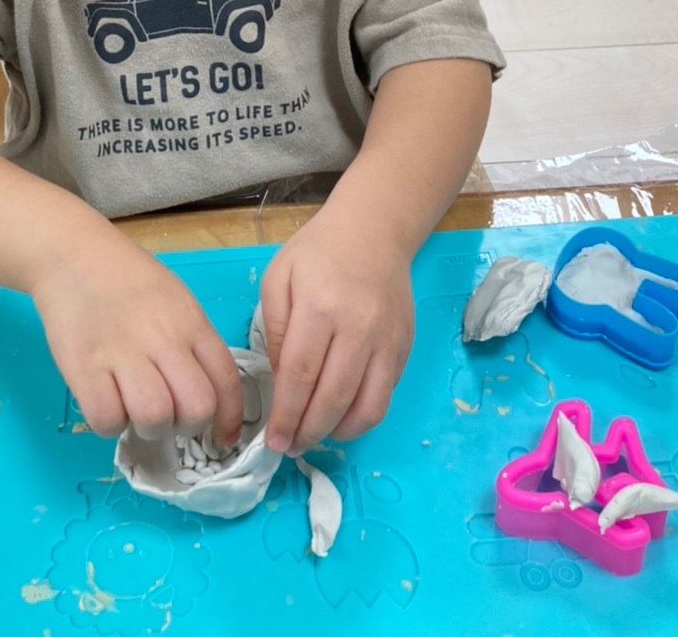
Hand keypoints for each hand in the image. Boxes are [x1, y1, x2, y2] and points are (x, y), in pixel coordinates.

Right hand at [32, 229, 242, 445]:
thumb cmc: (127, 280)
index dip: (230, 416)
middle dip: (186, 424)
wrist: (73, 255)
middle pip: (196, 407)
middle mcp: (163, 338)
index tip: (224, 436)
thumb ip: (192, 342)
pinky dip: (110, 422)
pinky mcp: (84, 368)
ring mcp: (123, 353)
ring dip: (148, 426)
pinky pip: (107, 419)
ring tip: (134, 407)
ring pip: (155, 417)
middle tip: (168, 413)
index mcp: (190, 322)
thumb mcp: (176, 300)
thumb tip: (208, 393)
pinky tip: (106, 401)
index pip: (226, 379)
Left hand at [260, 208, 413, 455]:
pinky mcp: (404, 348)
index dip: (286, 415)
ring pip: (367, 408)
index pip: (300, 376)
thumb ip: (274, 329)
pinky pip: (385, 396)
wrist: (373, 231)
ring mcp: (387, 341)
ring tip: (315, 435)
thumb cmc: (317, 253)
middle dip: (308, 432)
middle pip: (333, 399)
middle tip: (290, 446)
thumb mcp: (278, 278)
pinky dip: (362, 417)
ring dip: (338, 433)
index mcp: (320, 308)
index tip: (273, 440)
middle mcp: (358, 328)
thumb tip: (279, 379)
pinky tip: (340, 416)